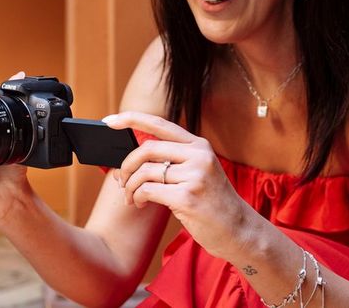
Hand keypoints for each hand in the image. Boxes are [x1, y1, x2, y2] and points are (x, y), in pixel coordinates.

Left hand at [104, 112, 248, 258]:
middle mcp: (198, 156)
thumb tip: (130, 159)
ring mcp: (195, 176)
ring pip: (144, 172)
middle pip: (147, 149)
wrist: (239, 230)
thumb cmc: (212, 202)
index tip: (109, 121)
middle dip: (127, 165)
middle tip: (121, 181)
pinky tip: (139, 204)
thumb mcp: (198, 172)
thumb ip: (172, 160)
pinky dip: (137, 197)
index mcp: (199, 145)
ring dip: (130, 187)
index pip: (159, 123)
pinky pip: (147, 190)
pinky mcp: (187, 197)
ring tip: (131, 197)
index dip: (132, 119)